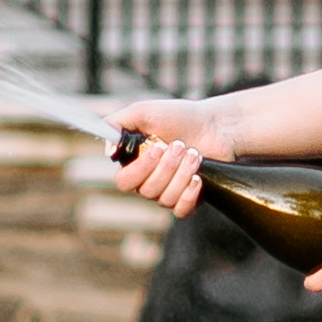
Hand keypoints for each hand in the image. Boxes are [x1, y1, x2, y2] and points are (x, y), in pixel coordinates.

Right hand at [108, 104, 232, 210]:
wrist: (214, 124)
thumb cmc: (178, 116)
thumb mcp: (143, 111)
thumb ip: (117, 124)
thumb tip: (108, 150)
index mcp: (135, 164)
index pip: (124, 182)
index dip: (141, 169)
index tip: (157, 147)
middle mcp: (149, 181)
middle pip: (147, 191)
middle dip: (167, 167)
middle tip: (180, 144)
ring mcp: (168, 191)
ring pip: (165, 199)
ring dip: (182, 173)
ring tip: (194, 153)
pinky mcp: (188, 198)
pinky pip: (180, 211)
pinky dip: (189, 194)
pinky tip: (197, 177)